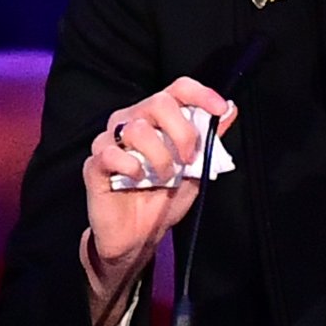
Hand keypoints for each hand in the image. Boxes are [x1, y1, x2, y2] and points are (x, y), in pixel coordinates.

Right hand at [82, 76, 236, 310]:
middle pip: (158, 102)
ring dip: (160, 158)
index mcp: (156, 118)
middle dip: (182, 132)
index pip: (176, 89)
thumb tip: (231, 109)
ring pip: (137, 129)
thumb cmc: (163, 198)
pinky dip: (132, 168)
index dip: (200, 93)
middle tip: (187, 159)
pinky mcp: (94, 164)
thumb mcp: (196, 169)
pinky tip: (137, 179)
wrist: (139, 236)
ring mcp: (109, 141)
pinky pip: (111, 154)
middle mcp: (131, 122)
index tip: (219, 110)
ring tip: (164, 178)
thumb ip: (210, 139)